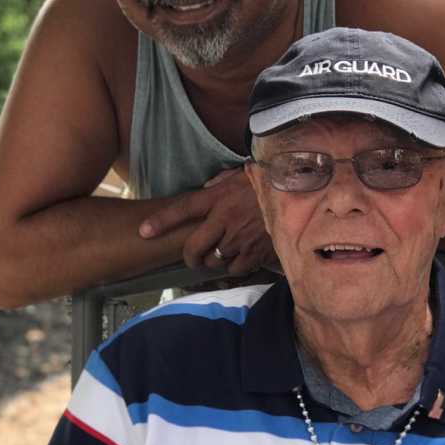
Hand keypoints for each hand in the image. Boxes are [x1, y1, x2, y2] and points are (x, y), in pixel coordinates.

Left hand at [139, 167, 277, 275]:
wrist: (300, 191)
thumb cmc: (268, 180)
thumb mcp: (238, 175)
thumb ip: (219, 185)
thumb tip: (207, 190)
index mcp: (219, 198)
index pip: (183, 209)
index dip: (161, 222)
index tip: (144, 231)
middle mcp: (225, 220)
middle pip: (194, 247)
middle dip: (190, 257)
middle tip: (193, 258)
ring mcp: (241, 238)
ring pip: (215, 260)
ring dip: (215, 260)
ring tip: (222, 255)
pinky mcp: (257, 252)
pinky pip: (236, 268)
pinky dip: (235, 266)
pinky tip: (240, 258)